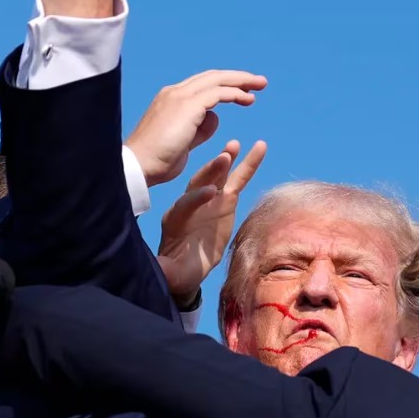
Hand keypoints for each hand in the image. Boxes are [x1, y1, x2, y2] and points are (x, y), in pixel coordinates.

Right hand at [126, 70, 267, 186]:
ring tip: (260, 85)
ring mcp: (180, 97)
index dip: (224, 85)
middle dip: (236, 77)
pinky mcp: (188, 106)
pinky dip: (235, 94)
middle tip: (258, 82)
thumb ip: (199, 129)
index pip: (202, 85)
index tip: (243, 91)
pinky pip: (218, 93)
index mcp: (170, 99)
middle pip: (212, 77)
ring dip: (241, 81)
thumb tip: (214, 118)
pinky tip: (248, 100)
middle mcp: (174, 92)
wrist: (139, 166)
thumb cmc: (157, 161)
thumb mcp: (183, 141)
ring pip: (217, 80)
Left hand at [157, 140, 266, 305]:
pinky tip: (259, 147)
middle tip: (224, 158)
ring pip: (218, 176)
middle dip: (211, 171)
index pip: (186, 204)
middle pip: (200, 183)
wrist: (187, 268)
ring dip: (226, 159)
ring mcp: (210, 200)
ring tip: (235, 145)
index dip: (197, 198)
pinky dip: (248, 164)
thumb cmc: (178, 270)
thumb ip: (165, 269)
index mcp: (175, 219)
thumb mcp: (170, 272)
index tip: (211, 194)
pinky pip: (238, 179)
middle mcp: (191, 204)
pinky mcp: (226, 201)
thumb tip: (159, 270)